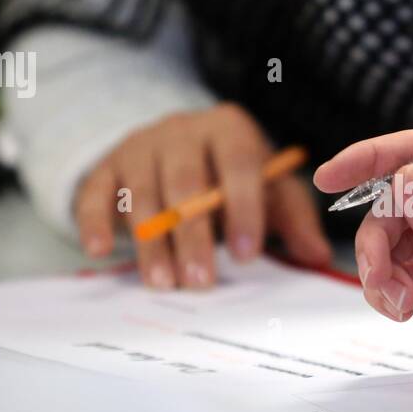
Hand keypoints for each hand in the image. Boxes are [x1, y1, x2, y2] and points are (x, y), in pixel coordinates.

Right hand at [76, 103, 332, 289]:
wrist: (177, 146)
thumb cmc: (232, 174)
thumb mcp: (269, 189)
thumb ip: (293, 219)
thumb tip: (318, 256)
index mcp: (229, 129)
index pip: (238, 164)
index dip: (243, 209)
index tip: (247, 254)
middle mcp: (181, 129)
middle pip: (185, 182)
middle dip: (193, 236)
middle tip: (201, 282)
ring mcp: (140, 146)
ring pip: (141, 192)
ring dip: (150, 241)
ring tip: (163, 283)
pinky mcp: (106, 166)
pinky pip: (95, 193)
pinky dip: (94, 220)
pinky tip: (99, 250)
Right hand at [314, 131, 412, 388]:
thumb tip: (400, 181)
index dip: (375, 158)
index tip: (333, 177)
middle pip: (397, 204)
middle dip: (376, 237)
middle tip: (379, 276)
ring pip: (394, 242)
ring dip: (380, 270)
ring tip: (395, 303)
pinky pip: (404, 277)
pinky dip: (391, 292)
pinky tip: (402, 310)